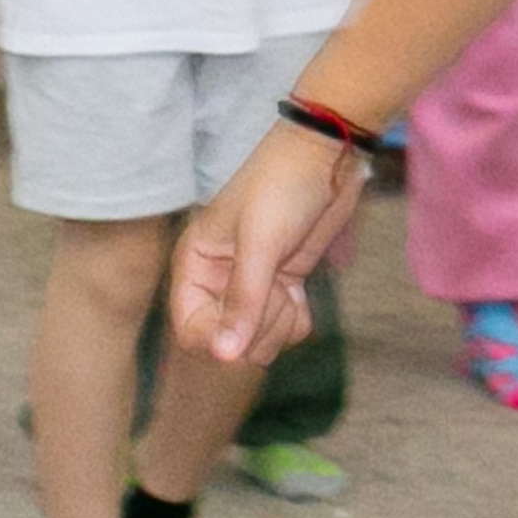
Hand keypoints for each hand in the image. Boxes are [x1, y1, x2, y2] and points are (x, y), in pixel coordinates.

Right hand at [171, 120, 369, 365]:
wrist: (327, 158)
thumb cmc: (283, 187)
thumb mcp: (260, 242)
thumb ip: (243, 299)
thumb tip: (224, 358)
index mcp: (195, 267)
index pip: (190, 330)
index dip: (216, 340)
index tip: (248, 326)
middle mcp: (217, 282)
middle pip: (228, 343)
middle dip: (257, 327)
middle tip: (276, 291)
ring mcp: (252, 287)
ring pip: (258, 341)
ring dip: (279, 323)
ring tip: (288, 286)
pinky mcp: (282, 287)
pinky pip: (284, 329)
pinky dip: (296, 319)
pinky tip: (300, 292)